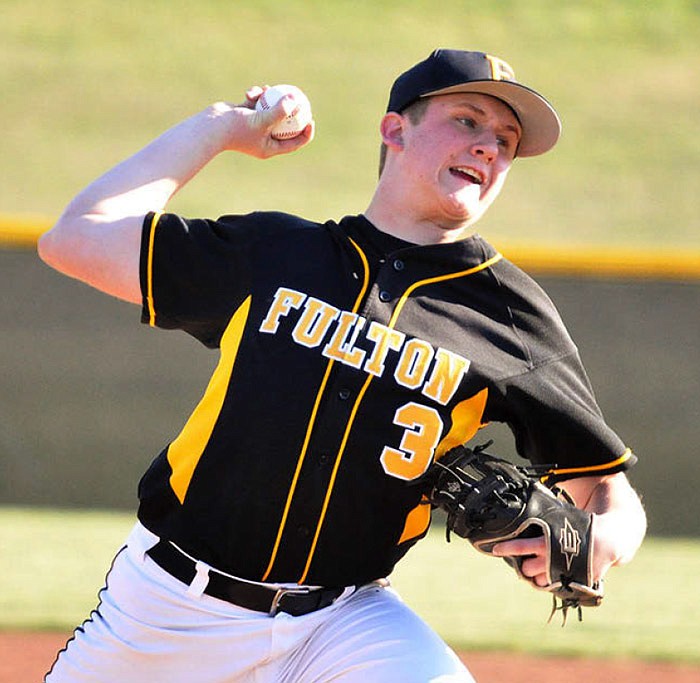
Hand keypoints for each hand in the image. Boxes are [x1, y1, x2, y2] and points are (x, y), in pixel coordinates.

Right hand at [221, 85, 314, 158]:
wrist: (211, 126)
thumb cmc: (236, 128)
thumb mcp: (261, 120)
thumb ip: (279, 111)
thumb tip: (295, 101)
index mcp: (270, 148)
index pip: (294, 143)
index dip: (305, 132)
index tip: (310, 119)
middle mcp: (263, 139)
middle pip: (285, 126)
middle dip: (292, 112)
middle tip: (300, 100)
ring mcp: (255, 127)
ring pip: (270, 110)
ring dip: (270, 98)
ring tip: (268, 89)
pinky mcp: (246, 115)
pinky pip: (257, 104)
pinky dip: (256, 96)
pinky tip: (252, 91)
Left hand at [492, 473, 645, 589]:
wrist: (613, 537)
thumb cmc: (582, 523)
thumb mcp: (561, 514)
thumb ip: (544, 512)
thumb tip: (523, 492)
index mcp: (551, 538)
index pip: (522, 546)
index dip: (508, 548)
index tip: (496, 548)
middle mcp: (557, 557)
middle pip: (528, 568)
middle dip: (523, 565)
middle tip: (522, 561)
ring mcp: (567, 572)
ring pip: (539, 581)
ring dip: (535, 577)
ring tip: (535, 570)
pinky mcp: (577, 583)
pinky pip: (555, 588)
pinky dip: (550, 584)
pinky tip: (548, 577)